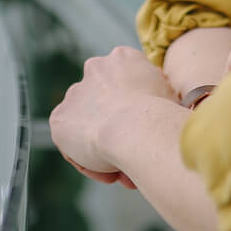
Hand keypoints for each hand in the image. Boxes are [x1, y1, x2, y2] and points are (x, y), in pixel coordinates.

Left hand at [48, 46, 173, 186]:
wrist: (134, 127)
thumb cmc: (161, 114)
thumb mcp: (170, 95)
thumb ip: (158, 94)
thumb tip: (162, 102)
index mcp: (123, 59)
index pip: (127, 86)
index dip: (138, 113)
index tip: (148, 131)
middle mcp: (95, 68)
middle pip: (107, 105)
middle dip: (119, 129)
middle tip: (136, 153)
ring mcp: (74, 94)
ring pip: (91, 126)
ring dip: (104, 146)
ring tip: (126, 169)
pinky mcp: (59, 119)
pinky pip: (75, 145)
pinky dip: (90, 161)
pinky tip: (110, 171)